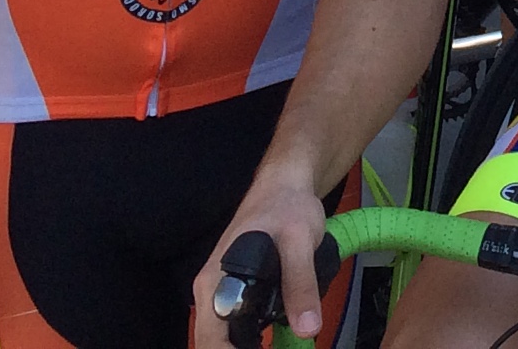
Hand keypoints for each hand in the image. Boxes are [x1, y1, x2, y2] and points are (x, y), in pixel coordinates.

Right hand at [189, 165, 333, 346]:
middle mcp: (211, 292)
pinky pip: (237, 327)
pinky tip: (272, 343)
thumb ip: (300, 283)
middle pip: (213, 342)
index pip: (210, 340)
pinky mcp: (238, 293)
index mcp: (214, 283)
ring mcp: (223, 293)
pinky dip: (250, 342)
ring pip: (225, 337)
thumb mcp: (298, 241)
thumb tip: (307, 329)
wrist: (286, 184)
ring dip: (245, 348)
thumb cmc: (285, 206)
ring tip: (276, 348)